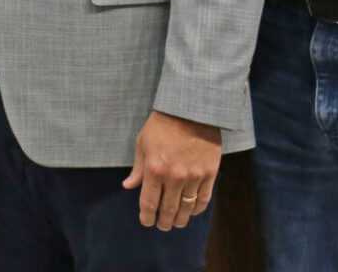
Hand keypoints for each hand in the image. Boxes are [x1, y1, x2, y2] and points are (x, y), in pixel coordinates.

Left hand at [121, 110, 220, 230]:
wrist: (191, 110)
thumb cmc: (162, 125)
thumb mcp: (143, 143)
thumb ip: (138, 168)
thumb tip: (128, 186)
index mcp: (154, 169)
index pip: (149, 203)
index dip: (147, 217)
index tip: (146, 222)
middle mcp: (174, 176)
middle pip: (168, 210)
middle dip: (164, 222)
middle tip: (162, 226)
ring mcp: (194, 176)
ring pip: (187, 208)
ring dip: (181, 220)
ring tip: (177, 223)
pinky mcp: (209, 173)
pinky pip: (204, 199)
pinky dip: (197, 209)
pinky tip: (192, 211)